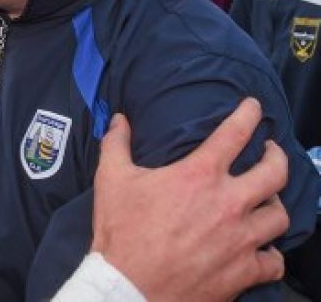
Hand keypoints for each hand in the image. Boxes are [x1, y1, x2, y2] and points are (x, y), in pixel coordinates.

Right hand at [92, 97, 288, 301]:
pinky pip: (274, 260)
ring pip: (280, 215)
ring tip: (268, 200)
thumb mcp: (111, 179)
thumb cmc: (121, 231)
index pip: (234, 134)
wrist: (128, 288)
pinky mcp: (243, 272)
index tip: (253, 107)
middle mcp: (229, 203)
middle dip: (277, 156)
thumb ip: (116, 143)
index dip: (248, 114)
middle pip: (274, 172)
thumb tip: (119, 119)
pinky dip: (271, 253)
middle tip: (271, 151)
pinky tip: (263, 248)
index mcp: (199, 175)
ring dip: (275, 204)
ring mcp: (240, 239)